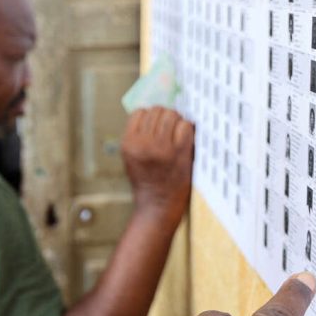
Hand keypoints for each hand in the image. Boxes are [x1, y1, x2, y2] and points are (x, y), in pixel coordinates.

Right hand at [121, 107, 193, 224]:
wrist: (158, 205)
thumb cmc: (146, 180)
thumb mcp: (131, 157)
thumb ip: (137, 136)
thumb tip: (154, 111)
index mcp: (128, 143)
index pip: (139, 112)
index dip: (150, 115)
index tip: (156, 124)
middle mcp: (143, 143)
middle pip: (157, 110)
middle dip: (165, 115)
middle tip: (170, 126)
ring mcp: (162, 148)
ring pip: (172, 115)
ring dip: (177, 120)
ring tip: (178, 132)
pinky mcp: (180, 153)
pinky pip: (186, 126)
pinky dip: (187, 129)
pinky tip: (185, 138)